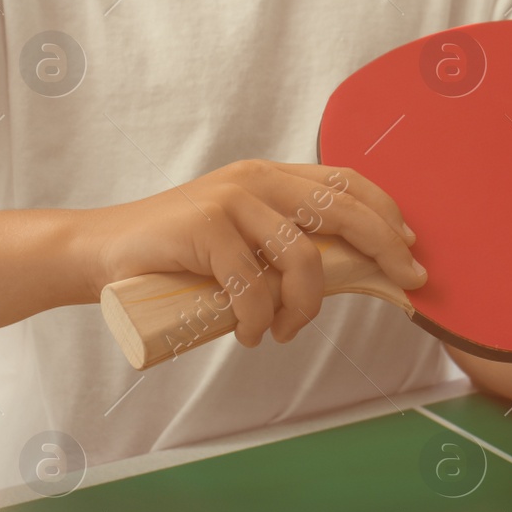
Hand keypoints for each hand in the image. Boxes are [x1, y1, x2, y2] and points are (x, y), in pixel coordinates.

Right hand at [77, 159, 424, 346]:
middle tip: (406, 283)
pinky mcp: (203, 228)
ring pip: (301, 258)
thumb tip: (352, 275)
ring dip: (305, 307)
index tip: (410, 247)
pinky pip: (253, 285)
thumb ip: (285, 245)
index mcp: (270, 176)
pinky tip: (252, 335)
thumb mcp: (243, 240)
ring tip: (284, 332)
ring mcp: (230, 200)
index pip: (346, 182)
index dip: (387, 212)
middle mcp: (256, 179)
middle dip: (385, 248)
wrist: (100, 253)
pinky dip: (259, 320)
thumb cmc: (179, 255)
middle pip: (342, 210)